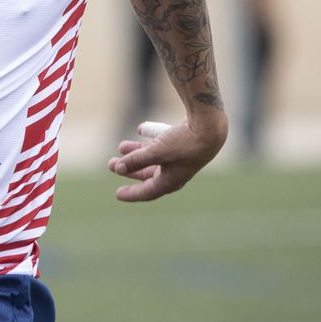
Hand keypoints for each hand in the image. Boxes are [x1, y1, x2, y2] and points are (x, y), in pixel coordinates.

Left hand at [108, 119, 223, 201]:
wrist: (210, 127)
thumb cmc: (185, 143)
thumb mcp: (156, 152)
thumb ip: (136, 161)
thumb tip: (117, 168)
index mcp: (170, 181)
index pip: (147, 191)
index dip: (131, 193)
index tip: (117, 194)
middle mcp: (175, 172)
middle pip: (147, 174)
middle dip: (129, 170)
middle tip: (110, 164)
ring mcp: (180, 158)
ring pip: (153, 158)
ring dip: (137, 153)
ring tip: (121, 146)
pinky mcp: (183, 143)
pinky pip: (162, 143)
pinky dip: (150, 137)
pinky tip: (140, 129)